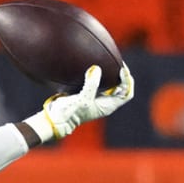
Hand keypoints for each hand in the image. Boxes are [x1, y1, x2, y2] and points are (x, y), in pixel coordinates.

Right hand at [21, 63, 135, 142]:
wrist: (56, 119)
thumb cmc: (70, 112)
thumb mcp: (82, 98)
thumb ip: (91, 83)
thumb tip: (97, 68)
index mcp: (109, 106)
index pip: (127, 92)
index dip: (128, 81)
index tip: (121, 70)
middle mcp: (105, 102)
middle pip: (122, 88)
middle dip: (123, 76)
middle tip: (118, 63)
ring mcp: (97, 99)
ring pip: (112, 86)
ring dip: (113, 76)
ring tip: (110, 64)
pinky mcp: (88, 95)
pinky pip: (100, 84)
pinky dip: (101, 77)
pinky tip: (95, 68)